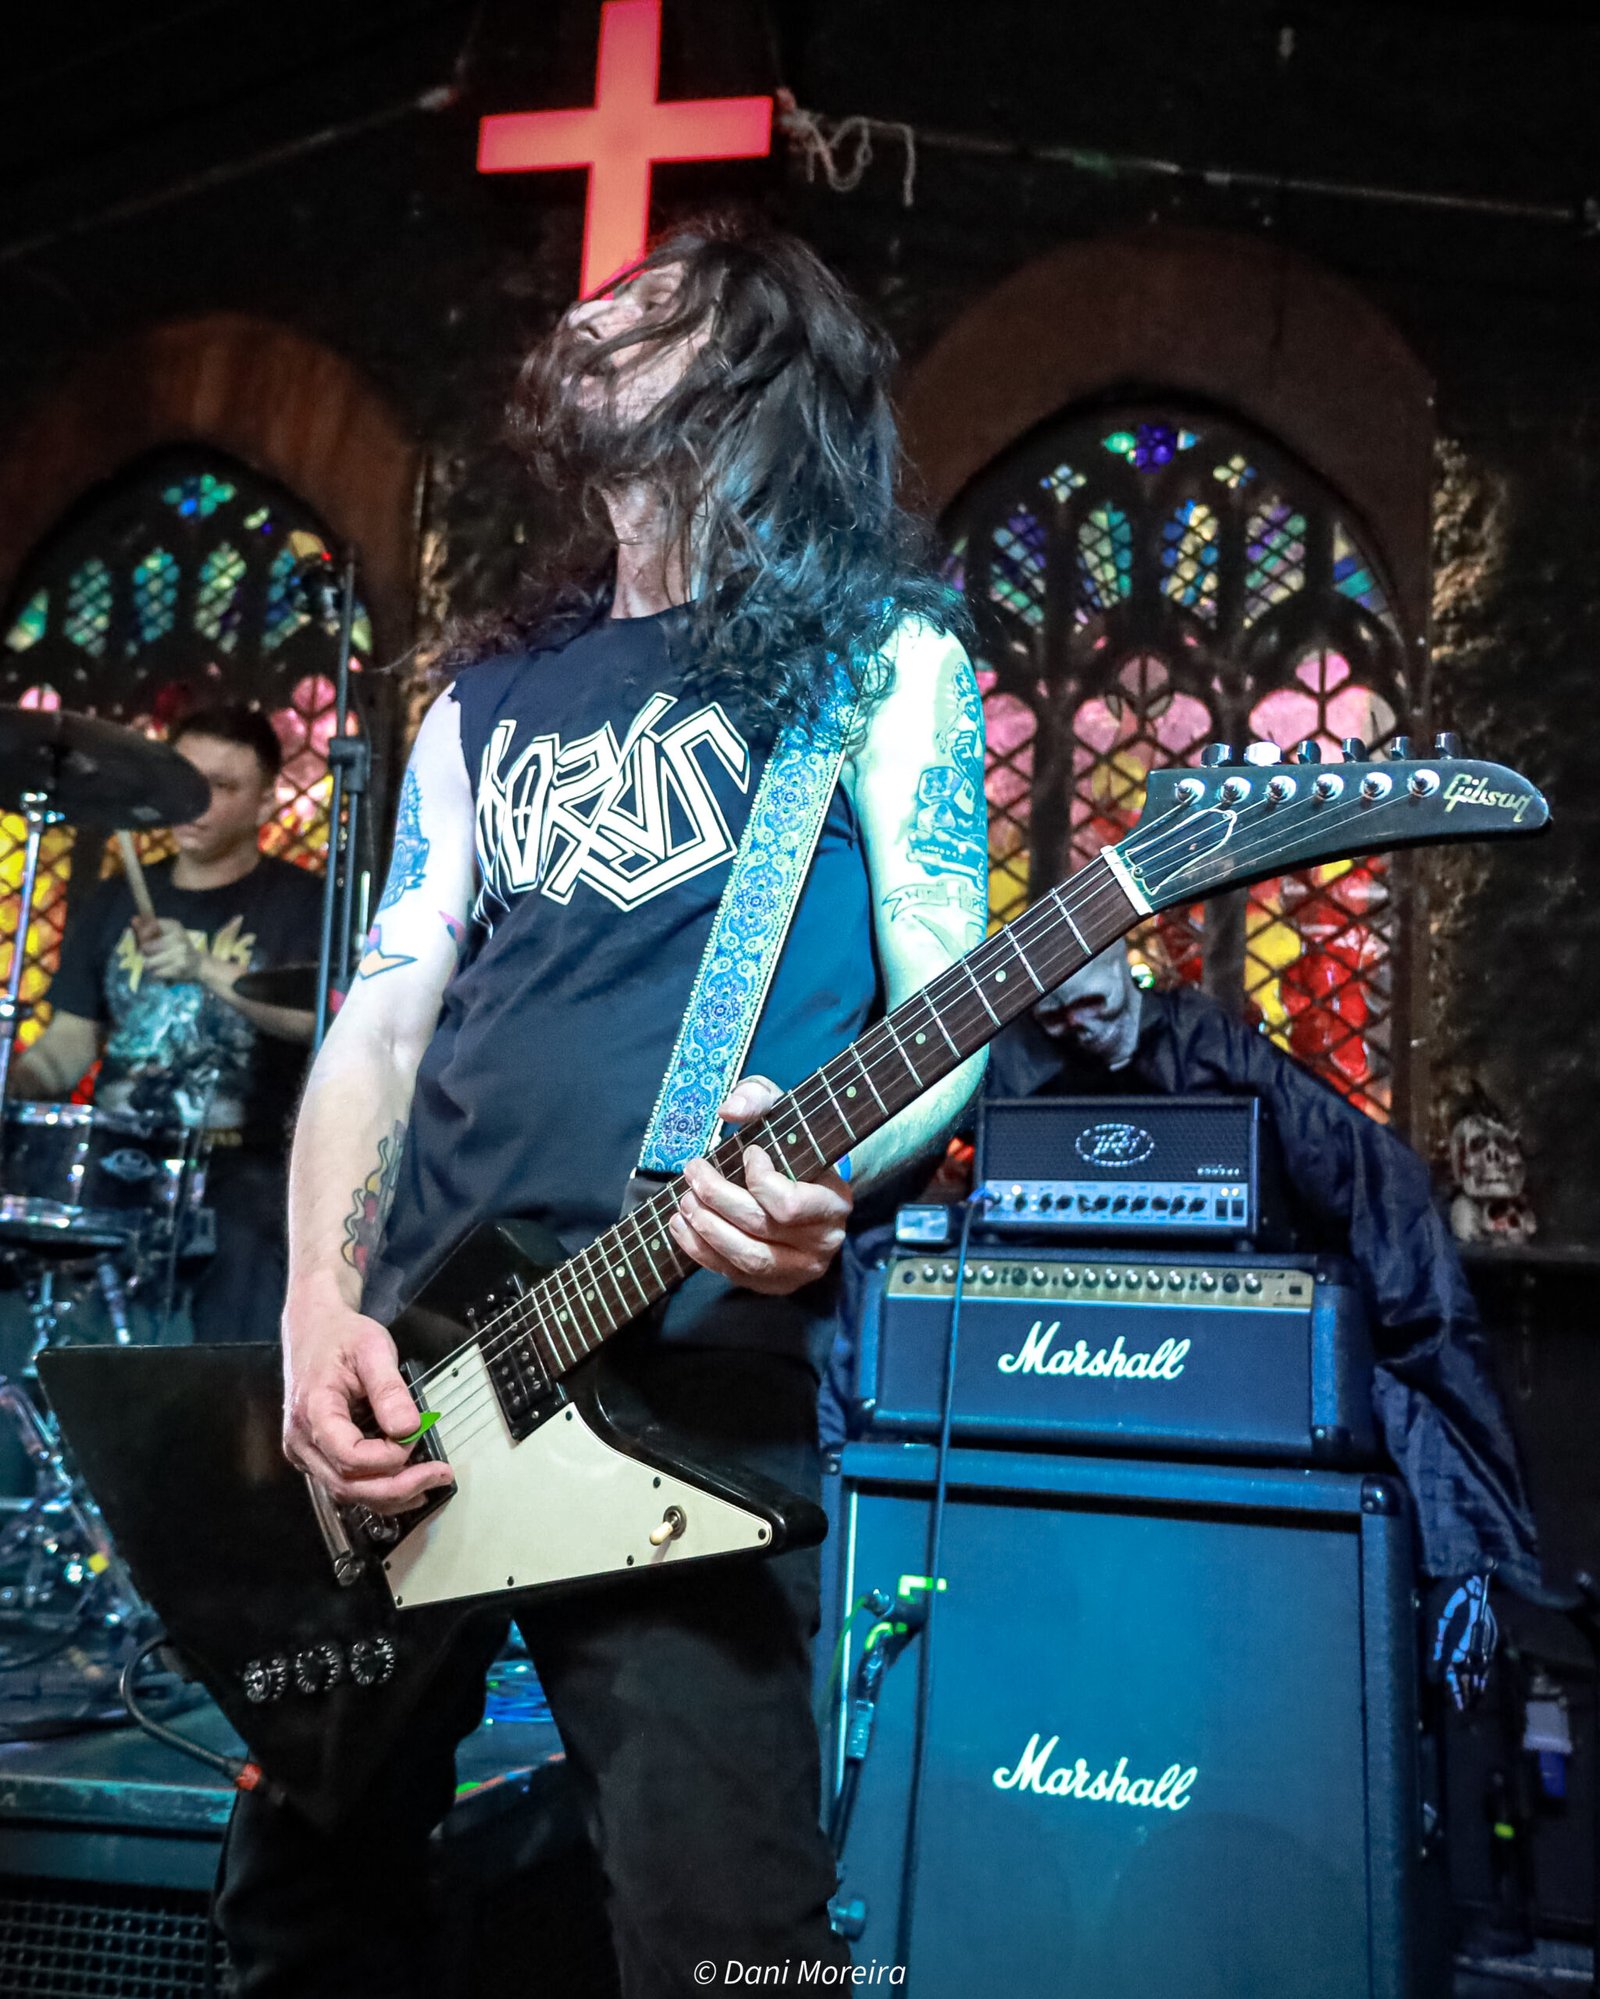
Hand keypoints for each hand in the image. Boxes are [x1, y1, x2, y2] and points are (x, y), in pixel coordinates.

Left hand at [135, 916, 203, 983]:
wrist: (198, 964)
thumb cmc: (177, 947)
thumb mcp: (166, 933)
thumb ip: (148, 926)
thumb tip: (134, 919)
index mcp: (175, 926)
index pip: (151, 925)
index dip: (143, 934)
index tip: (144, 938)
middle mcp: (178, 937)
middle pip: (146, 947)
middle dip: (144, 952)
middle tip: (151, 954)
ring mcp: (179, 953)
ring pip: (148, 962)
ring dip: (149, 964)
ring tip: (156, 963)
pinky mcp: (179, 968)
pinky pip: (156, 972)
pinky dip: (156, 973)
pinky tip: (163, 970)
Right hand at [281, 1288, 453, 1514]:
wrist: (314, 1332)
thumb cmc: (342, 1337)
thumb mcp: (372, 1349)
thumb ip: (389, 1389)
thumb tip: (409, 1428)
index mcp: (313, 1411)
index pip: (349, 1456)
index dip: (387, 1456)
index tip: (416, 1434)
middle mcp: (301, 1441)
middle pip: (347, 1485)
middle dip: (398, 1488)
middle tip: (439, 1475)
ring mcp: (304, 1452)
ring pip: (345, 1492)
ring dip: (389, 1495)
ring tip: (429, 1482)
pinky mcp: (314, 1456)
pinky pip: (343, 1484)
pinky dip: (376, 1489)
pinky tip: (406, 1482)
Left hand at [668, 1074, 852, 1295]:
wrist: (808, 1189)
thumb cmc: (793, 1147)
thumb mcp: (782, 1110)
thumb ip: (758, 1098)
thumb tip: (728, 1110)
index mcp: (834, 1202)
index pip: (790, 1204)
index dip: (760, 1179)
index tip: (747, 1152)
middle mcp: (823, 1242)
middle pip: (759, 1227)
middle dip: (717, 1197)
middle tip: (692, 1172)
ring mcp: (800, 1269)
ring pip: (746, 1257)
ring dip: (705, 1228)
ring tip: (683, 1201)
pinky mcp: (775, 1285)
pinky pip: (734, 1275)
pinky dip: (701, 1252)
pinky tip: (681, 1227)